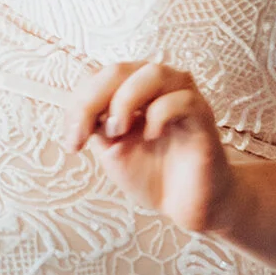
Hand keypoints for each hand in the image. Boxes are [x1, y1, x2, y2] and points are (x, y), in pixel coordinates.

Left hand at [69, 59, 239, 237]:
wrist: (186, 204)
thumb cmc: (153, 173)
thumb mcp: (112, 149)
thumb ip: (95, 125)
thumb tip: (78, 110)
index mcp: (132, 90)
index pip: (98, 76)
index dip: (78, 104)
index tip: (73, 142)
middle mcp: (158, 85)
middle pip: (118, 70)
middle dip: (92, 101)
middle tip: (85, 135)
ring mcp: (182, 96)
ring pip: (152, 73)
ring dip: (125, 100)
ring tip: (117, 132)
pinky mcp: (202, 115)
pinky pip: (180, 100)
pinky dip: (159, 116)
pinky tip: (151, 137)